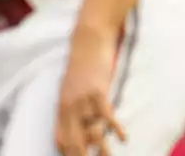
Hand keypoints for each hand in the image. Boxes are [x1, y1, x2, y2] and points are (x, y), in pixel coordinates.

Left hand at [56, 29, 127, 155]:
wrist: (88, 40)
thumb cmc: (82, 64)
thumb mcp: (71, 87)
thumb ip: (74, 108)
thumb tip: (84, 128)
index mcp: (61, 107)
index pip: (61, 139)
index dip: (69, 154)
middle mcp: (70, 107)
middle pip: (75, 141)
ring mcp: (83, 100)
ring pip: (92, 133)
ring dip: (102, 150)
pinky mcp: (98, 92)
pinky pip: (107, 116)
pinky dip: (116, 128)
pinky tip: (123, 138)